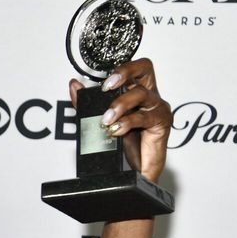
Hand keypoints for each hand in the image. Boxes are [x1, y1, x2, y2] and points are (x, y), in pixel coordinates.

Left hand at [68, 58, 171, 182]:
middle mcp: (149, 96)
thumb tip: (74, 85)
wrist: (137, 169)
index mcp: (136, 91)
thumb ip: (88, 103)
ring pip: (141, 93)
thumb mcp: (102, 120)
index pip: (135, 68)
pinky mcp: (162, 123)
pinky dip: (127, 122)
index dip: (122, 68)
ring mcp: (157, 108)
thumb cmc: (125, 143)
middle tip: (106, 87)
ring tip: (107, 120)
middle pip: (145, 68)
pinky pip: (144, 117)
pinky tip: (117, 130)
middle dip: (124, 73)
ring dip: (120, 104)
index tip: (104, 81)